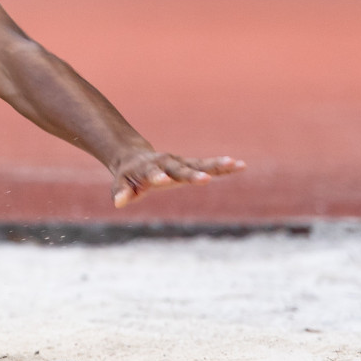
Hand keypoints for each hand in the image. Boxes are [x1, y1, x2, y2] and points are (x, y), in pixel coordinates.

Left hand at [109, 151, 244, 207]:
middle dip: (191, 175)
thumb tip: (118, 203)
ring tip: (234, 163)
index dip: (156, 177)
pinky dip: (223, 166)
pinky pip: (208, 165)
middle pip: (180, 169)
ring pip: (199, 164)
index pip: (152, 173)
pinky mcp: (189, 165)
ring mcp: (179, 163)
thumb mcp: (121, 184)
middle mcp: (165, 163)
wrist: (134, 158)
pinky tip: (241, 165)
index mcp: (147, 169)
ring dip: (216, 165)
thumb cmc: (128, 176)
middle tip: (205, 180)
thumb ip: (121, 192)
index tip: (162, 180)